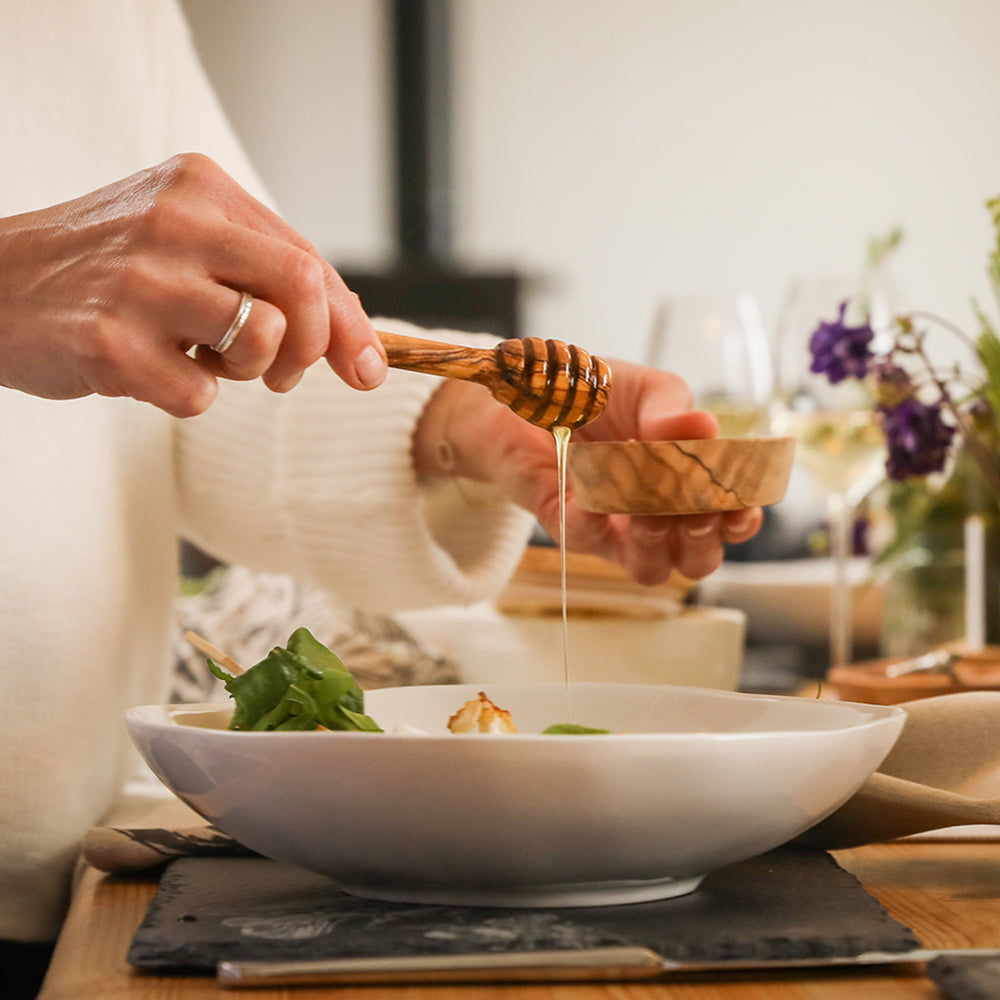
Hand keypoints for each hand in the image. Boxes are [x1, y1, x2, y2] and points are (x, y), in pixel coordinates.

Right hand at [0, 154, 387, 416]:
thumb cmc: (106, 270)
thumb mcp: (184, 240)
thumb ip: (264, 272)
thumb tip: (358, 343)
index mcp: (201, 188)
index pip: (308, 259)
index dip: (349, 323)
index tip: (368, 369)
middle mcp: (174, 222)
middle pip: (303, 288)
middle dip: (315, 346)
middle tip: (285, 374)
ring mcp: (141, 281)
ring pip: (262, 340)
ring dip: (248, 371)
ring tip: (203, 357)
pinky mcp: (110, 342)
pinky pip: (201, 395)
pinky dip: (188, 396)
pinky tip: (149, 368)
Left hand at [414, 360, 762, 583]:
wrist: (530, 393)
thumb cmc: (599, 396)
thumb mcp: (646, 391)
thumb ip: (673, 412)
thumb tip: (704, 426)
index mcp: (689, 485)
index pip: (730, 521)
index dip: (741, 520)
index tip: (741, 504)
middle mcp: (657, 518)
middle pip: (698, 560)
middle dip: (704, 541)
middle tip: (695, 509)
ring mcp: (613, 529)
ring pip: (650, 569)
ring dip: (656, 544)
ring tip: (650, 511)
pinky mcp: (567, 526)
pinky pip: (587, 539)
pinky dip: (595, 519)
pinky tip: (593, 492)